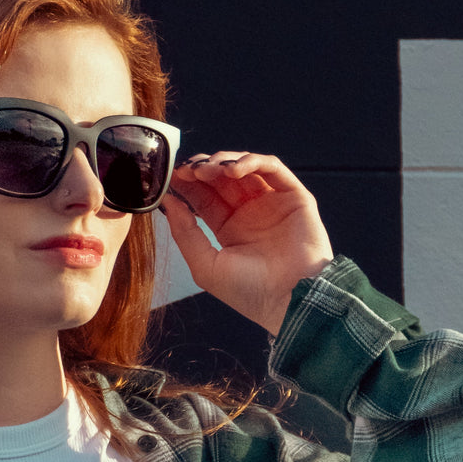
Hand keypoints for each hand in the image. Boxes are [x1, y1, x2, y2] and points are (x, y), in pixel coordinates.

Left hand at [159, 151, 333, 335]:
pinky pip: (273, 168)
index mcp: (229, 228)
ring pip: (245, 168)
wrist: (289, 299)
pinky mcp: (294, 196)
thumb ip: (185, 233)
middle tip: (188, 169)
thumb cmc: (249, 291)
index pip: (204, 196)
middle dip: (202, 169)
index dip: (188, 183)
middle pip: (221, 178)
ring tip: (207, 170)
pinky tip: (233, 170)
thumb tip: (168, 201)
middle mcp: (250, 212)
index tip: (172, 176)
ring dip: (223, 162)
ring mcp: (272, 203)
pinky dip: (252, 161)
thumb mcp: (205, 265)